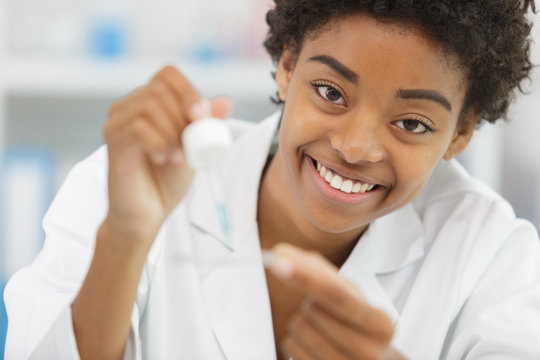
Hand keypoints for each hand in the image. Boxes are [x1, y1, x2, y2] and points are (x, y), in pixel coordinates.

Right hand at [103, 65, 231, 246]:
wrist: (146, 215)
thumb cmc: (167, 181)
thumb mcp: (195, 148)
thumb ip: (207, 125)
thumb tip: (227, 100)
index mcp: (148, 103)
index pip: (167, 74)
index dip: (187, 90)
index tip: (200, 116)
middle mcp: (127, 107)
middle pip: (159, 90)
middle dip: (182, 117)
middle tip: (187, 146)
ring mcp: (116, 123)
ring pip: (149, 107)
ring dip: (172, 133)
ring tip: (177, 157)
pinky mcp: (113, 142)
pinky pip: (139, 128)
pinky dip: (159, 143)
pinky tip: (163, 159)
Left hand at [266, 243, 406, 359]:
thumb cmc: (356, 324)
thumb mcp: (353, 298)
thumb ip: (323, 273)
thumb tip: (283, 253)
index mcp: (381, 325)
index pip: (338, 296)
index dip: (307, 276)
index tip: (279, 261)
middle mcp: (369, 352)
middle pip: (313, 309)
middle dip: (309, 302)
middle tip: (324, 311)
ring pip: (298, 328)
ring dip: (300, 321)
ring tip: (320, 329)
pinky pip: (290, 348)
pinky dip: (294, 341)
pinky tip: (312, 345)